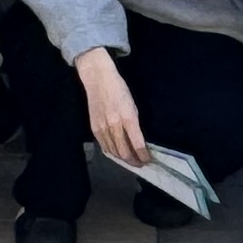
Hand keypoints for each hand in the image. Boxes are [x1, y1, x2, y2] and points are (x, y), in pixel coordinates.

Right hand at [78, 47, 148, 167]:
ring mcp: (103, 128)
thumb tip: (137, 140)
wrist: (98, 79)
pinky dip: (111, 152)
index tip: (148, 161)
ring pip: (113, 152)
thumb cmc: (119, 89)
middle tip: (140, 164)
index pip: (137, 144)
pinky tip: (116, 153)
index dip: (143, 156)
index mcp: (128, 118)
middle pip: (124, 152)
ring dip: (122, 159)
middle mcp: (115, 126)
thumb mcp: (132, 105)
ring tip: (130, 160)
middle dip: (133, 161)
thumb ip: (134, 124)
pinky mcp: (94, 128)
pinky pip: (104, 146)